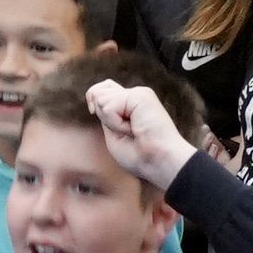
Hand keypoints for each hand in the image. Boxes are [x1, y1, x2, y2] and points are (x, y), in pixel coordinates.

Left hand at [81, 80, 196, 190]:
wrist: (159, 164)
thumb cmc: (139, 156)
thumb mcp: (113, 133)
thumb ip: (105, 113)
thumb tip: (95, 95)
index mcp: (130, 104)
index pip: (103, 89)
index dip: (93, 98)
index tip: (93, 112)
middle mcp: (135, 95)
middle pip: (98, 90)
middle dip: (101, 114)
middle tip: (124, 130)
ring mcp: (138, 93)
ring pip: (100, 98)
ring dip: (111, 122)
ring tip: (131, 130)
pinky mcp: (140, 95)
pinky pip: (109, 107)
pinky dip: (115, 124)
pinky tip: (134, 129)